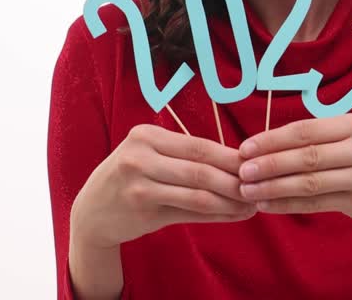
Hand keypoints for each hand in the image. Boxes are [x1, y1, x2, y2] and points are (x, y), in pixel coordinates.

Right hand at [71, 124, 257, 248]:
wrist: (91, 212)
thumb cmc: (130, 179)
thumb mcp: (150, 157)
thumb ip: (187, 158)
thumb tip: (238, 162)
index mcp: (146, 136)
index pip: (200, 145)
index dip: (231, 157)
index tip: (256, 165)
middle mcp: (140, 157)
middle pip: (201, 169)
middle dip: (235, 180)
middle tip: (260, 187)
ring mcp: (139, 185)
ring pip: (198, 193)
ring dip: (230, 201)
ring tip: (252, 205)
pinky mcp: (143, 210)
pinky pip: (189, 212)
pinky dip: (216, 214)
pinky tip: (233, 215)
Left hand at [236, 113, 351, 233]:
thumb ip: (318, 137)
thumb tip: (265, 142)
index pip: (306, 130)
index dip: (272, 139)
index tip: (245, 148)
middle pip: (307, 155)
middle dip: (269, 163)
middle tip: (242, 171)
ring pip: (310, 181)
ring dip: (274, 187)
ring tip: (248, 190)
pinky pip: (317, 202)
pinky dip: (288, 204)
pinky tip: (267, 205)